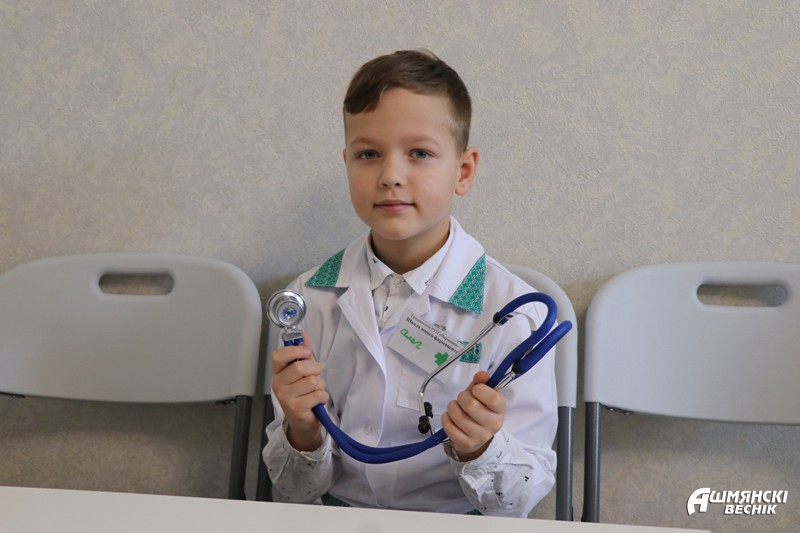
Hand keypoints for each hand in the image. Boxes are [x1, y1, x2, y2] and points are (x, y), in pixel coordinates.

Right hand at [271, 334, 328, 450]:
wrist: (303, 423)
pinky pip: (317, 394)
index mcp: (278, 373)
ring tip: (316, 391)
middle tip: (316, 376)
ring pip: (311, 381)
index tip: (307, 352)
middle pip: (300, 367)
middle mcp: (278, 385)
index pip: (278, 356)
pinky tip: (317, 401)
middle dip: (315, 369)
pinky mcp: (296, 409)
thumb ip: (303, 354)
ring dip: (320, 385)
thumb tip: (304, 335)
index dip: (294, 350)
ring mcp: (285, 397)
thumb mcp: (303, 373)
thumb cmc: (303, 395)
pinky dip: (323, 396)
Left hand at [441, 370, 506, 460]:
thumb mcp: (482, 394)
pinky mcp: (466, 443)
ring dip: (452, 406)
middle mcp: (493, 424)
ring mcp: (480, 436)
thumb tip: (481, 374)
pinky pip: (448, 426)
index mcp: (500, 409)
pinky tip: (451, 418)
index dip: (480, 390)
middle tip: (463, 398)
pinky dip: (446, 418)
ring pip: (457, 415)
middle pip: (471, 405)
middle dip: (462, 397)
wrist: (476, 436)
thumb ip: (481, 382)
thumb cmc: (479, 409)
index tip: (476, 389)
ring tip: (456, 407)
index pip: (493, 399)